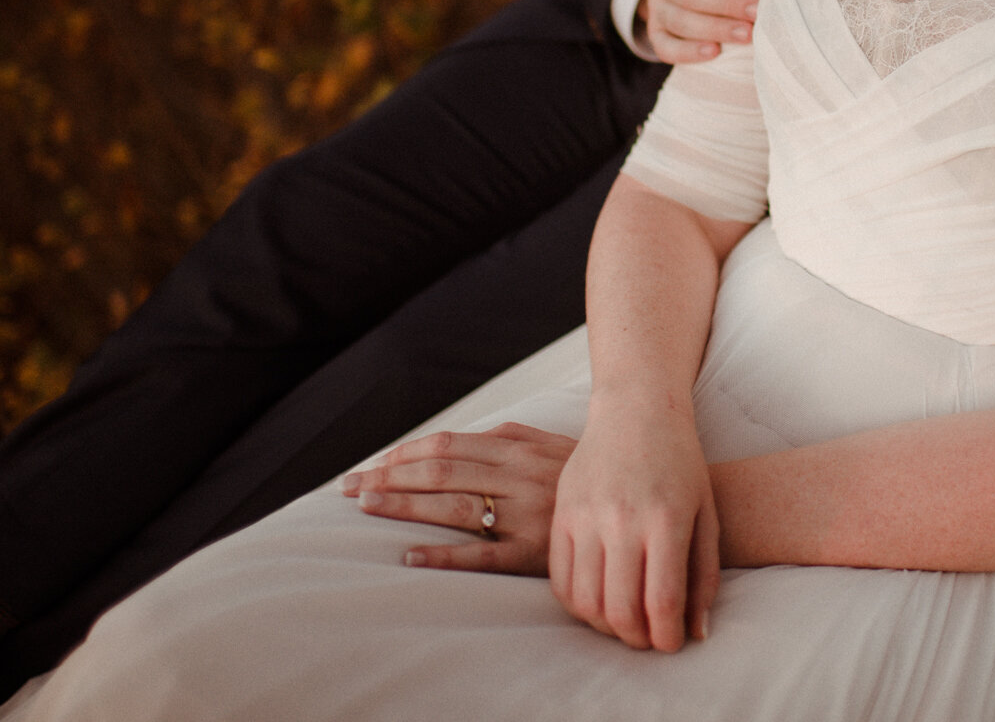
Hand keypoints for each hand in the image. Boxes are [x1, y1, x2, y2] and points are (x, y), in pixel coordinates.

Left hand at [340, 422, 575, 574]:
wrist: (646, 502)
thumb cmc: (593, 477)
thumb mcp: (552, 446)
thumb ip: (511, 439)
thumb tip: (461, 439)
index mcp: (519, 448)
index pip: (449, 446)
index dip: (404, 455)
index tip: (371, 465)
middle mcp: (519, 475)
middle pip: (441, 471)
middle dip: (389, 478)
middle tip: (348, 488)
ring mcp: (527, 513)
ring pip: (454, 505)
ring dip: (405, 505)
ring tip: (366, 507)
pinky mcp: (536, 552)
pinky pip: (482, 555)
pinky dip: (443, 554)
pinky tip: (410, 556)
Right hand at [549, 401, 719, 651]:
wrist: (637, 411)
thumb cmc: (681, 463)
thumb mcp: (706, 513)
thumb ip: (705, 575)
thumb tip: (697, 633)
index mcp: (665, 519)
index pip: (661, 601)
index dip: (666, 637)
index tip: (672, 645)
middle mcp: (622, 519)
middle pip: (619, 611)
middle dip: (637, 639)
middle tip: (648, 638)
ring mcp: (585, 516)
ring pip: (585, 602)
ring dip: (605, 627)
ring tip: (623, 622)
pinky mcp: (561, 514)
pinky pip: (560, 579)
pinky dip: (577, 605)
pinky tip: (597, 603)